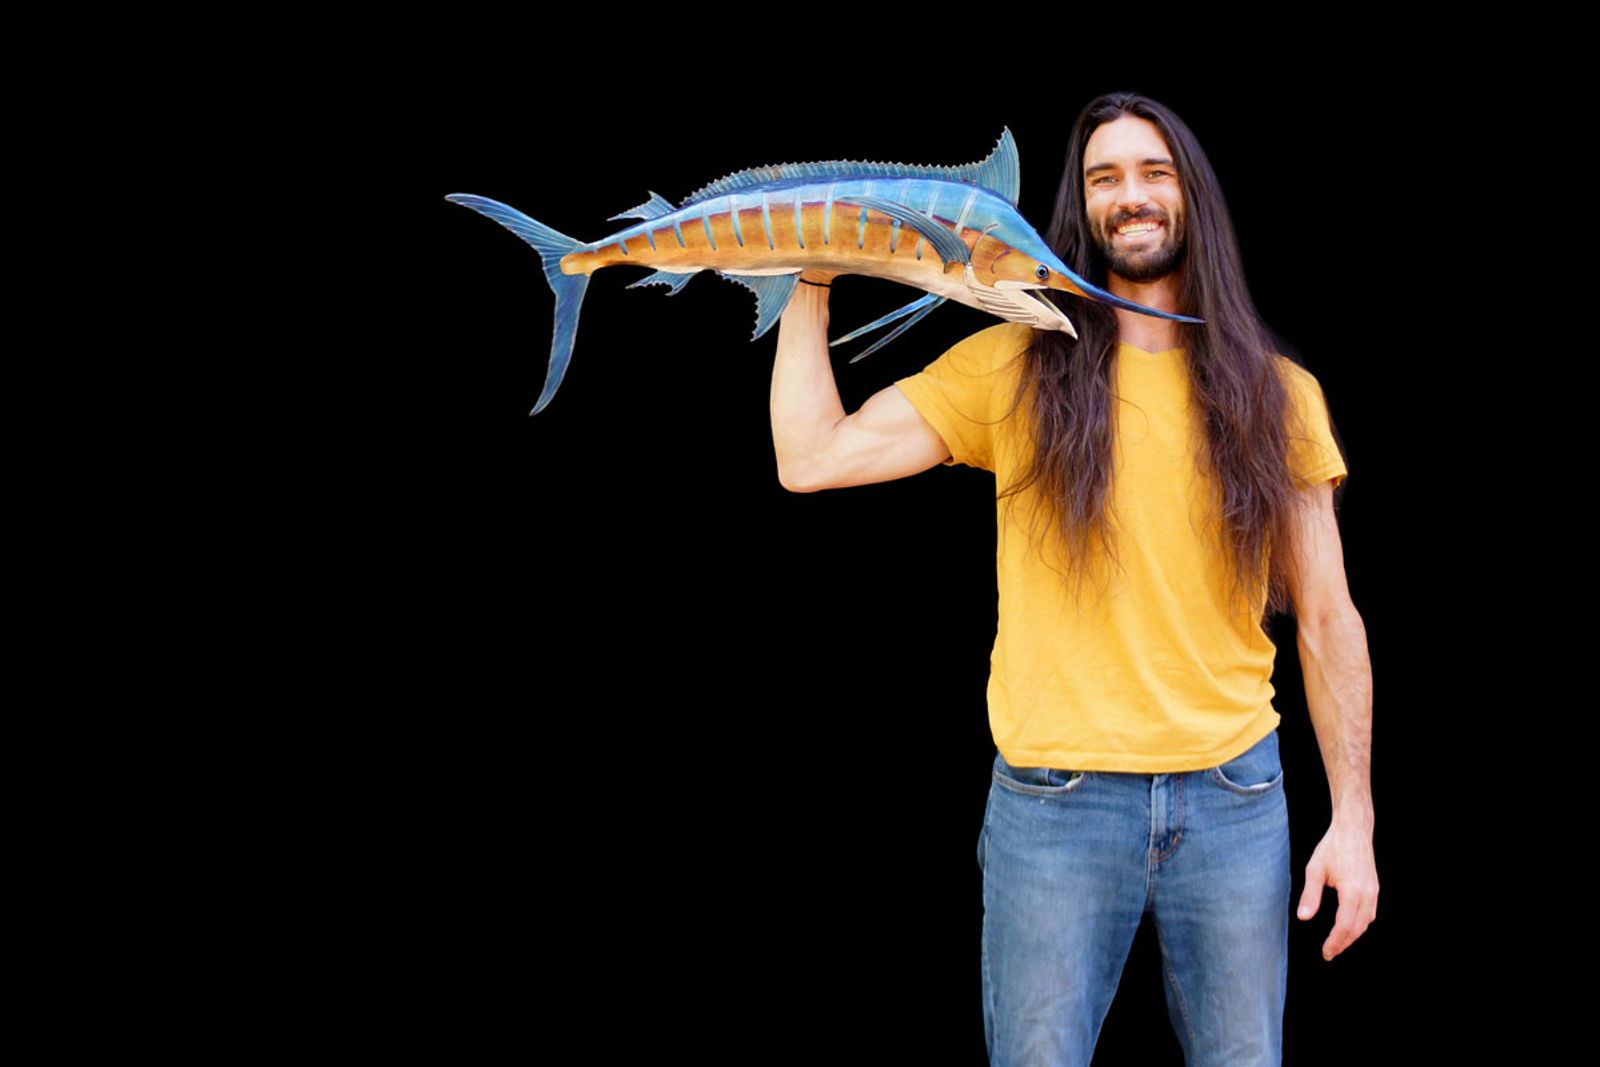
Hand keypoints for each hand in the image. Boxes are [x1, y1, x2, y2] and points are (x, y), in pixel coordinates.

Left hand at [1296, 815, 1377, 960]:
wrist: (1353, 830)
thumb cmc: (1332, 847)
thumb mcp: (1315, 870)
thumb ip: (1310, 895)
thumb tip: (1303, 918)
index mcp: (1353, 892)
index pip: (1345, 926)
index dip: (1335, 942)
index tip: (1325, 953)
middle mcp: (1367, 894)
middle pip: (1357, 928)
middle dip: (1343, 943)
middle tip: (1329, 953)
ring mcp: (1374, 892)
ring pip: (1366, 923)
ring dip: (1352, 936)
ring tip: (1337, 943)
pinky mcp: (1375, 888)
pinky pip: (1370, 913)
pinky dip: (1359, 924)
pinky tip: (1349, 926)